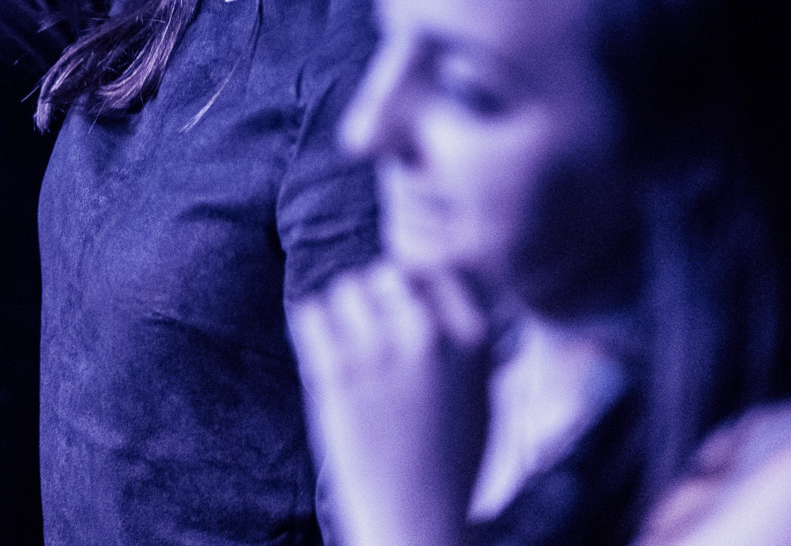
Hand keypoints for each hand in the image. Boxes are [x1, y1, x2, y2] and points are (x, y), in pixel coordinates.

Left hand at [292, 261, 491, 545]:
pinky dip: (314, 330)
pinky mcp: (336, 375)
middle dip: (376, 297)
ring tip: (351, 350)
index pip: (436, 270)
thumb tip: (438, 279)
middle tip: (372, 334)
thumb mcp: (479, 393)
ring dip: (343, 313)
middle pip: (386, 272)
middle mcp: (429, 339)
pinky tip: (326, 358)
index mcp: (473, 340)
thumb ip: (462, 337)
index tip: (406, 318)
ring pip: (345, 288)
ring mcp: (381, 355)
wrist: (415, 519)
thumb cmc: (448, 460)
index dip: (416, 290)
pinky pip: (311, 313)